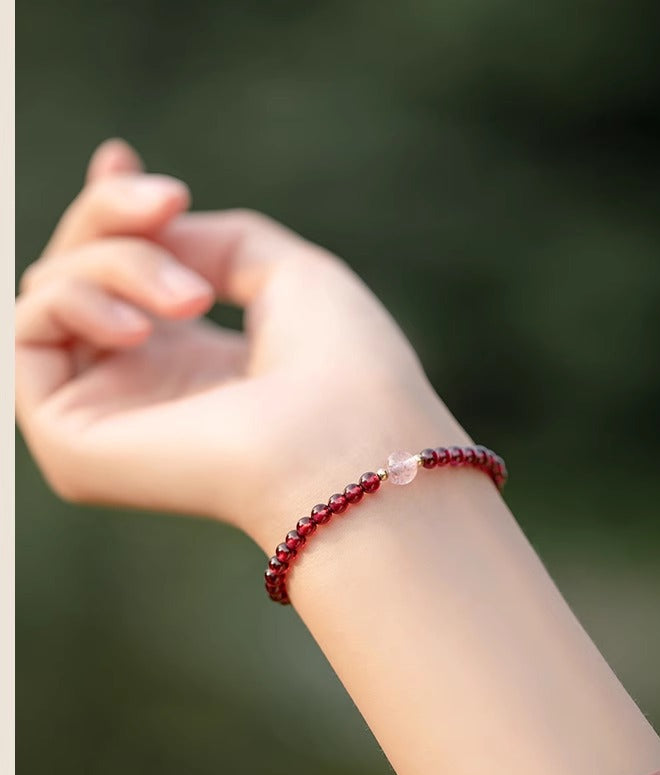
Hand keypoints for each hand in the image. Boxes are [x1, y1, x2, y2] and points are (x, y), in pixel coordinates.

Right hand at [16, 139, 459, 549]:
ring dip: (117, 262)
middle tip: (171, 199)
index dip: (110, 217)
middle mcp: (145, 392)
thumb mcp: (282, 273)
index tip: (120, 158)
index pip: (122, 289)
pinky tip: (143, 328)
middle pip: (76, 273)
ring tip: (194, 298)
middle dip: (113, 214)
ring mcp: (105, 419)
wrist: (343, 441)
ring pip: (52, 292)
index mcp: (197, 365)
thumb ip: (208, 242)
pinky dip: (76, 299)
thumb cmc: (341, 366)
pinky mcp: (69, 445)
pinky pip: (26, 333)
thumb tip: (152, 230)